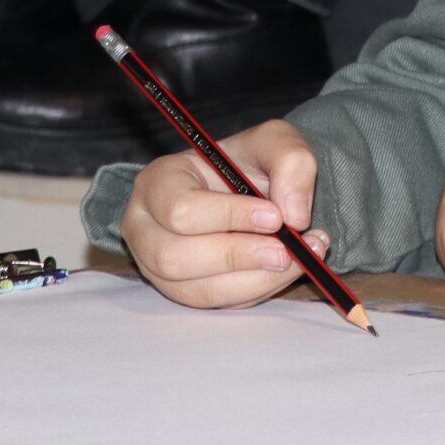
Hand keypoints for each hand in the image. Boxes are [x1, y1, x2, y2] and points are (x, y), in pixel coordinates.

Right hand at [119, 121, 330, 308]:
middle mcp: (146, 228)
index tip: (275, 217)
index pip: (180, 209)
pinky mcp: (183, 291)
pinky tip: (286, 270)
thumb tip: (294, 217)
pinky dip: (256, 290)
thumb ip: (291, 162)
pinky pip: (217, 303)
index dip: (229, 217)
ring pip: (196, 290)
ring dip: (253, 280)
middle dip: (237, 257)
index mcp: (158, 181)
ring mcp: (157, 266)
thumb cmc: (250, 162)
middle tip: (287, 251)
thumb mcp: (276, 141)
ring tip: (298, 260)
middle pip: (175, 258)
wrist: (250, 188)